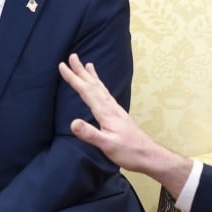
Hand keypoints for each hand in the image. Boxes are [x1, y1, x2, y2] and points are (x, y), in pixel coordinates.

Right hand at [59, 53, 191, 197]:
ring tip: (87, 64)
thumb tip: (73, 123)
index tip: (62, 66)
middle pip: (94, 85)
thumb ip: (90, 134)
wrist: (149, 155)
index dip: (73, 78)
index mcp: (106, 112)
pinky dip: (100, 86)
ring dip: (92, 76)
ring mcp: (116, 110)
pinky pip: (106, 94)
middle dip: (81, 71)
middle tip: (72, 56)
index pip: (86, 91)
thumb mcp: (107, 145)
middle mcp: (111, 107)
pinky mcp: (118, 115)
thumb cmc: (129, 152)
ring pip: (100, 88)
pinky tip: (100, 87)